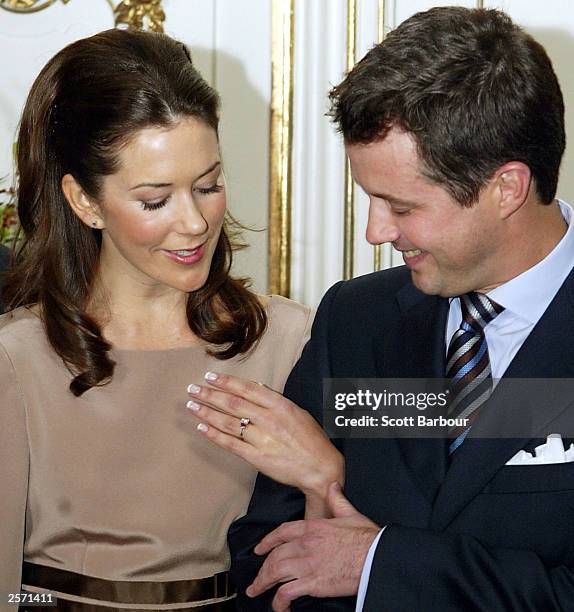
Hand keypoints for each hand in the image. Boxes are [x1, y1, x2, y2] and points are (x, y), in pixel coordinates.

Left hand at [186, 371, 343, 498]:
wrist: (320, 467)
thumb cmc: (310, 439)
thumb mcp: (297, 411)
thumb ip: (274, 400)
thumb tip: (253, 388)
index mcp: (280, 405)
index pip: (247, 389)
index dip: (226, 382)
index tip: (211, 376)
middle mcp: (269, 420)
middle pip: (233, 404)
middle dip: (210, 394)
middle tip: (193, 388)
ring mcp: (261, 439)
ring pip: (228, 422)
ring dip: (207, 413)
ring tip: (192, 405)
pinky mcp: (256, 457)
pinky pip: (230, 444)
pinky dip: (214, 435)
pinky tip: (202, 427)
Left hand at [247, 482, 379, 610]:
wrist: (377, 557)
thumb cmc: (367, 538)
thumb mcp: (350, 513)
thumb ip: (337, 499)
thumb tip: (332, 486)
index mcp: (313, 527)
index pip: (282, 532)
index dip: (268, 541)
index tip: (259, 549)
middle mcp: (306, 544)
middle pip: (275, 555)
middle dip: (262, 568)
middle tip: (257, 579)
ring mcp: (308, 564)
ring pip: (275, 572)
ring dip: (263, 583)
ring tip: (256, 591)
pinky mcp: (313, 583)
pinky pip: (287, 592)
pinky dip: (279, 601)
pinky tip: (279, 606)